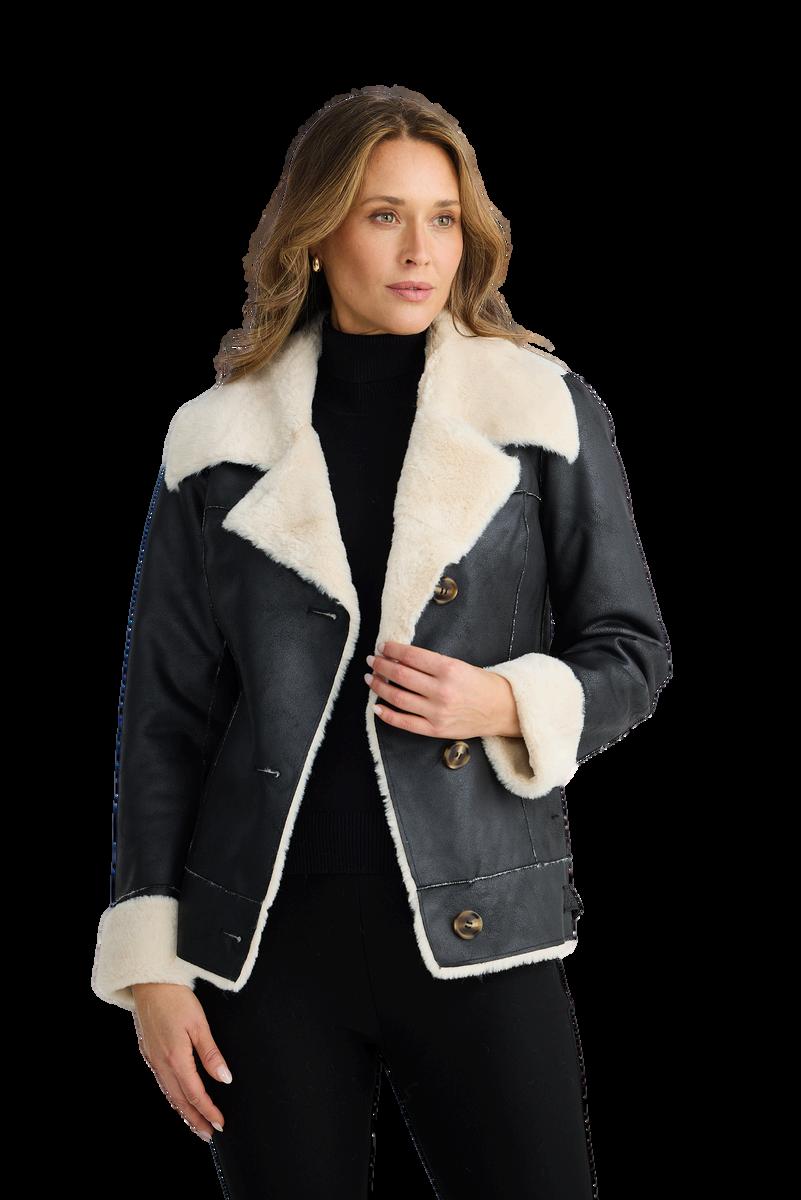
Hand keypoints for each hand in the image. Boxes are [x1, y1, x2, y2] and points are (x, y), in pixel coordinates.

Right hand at [131, 982, 232, 1142]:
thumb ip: (211, 1054)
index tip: (221, 1123)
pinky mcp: (148, 1052)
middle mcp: (161, 1063)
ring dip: (183, 1111)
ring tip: (196, 1123)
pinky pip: (161, 1082)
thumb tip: (225, 1078)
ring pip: (169, 1094)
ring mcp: (152, 1059)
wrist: (149, 982)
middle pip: (180, 1100)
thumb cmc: (176, 998)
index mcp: (175, 1058)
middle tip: (209, 1133)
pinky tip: (179, 1098)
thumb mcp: (199, 1024)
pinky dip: (172, 1096)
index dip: (209, 1110)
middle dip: (195, 1119)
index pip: (195, 1094)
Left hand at [364, 641, 521, 739]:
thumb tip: (400, 659)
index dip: (392, 650)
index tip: (383, 646)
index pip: (411, 656)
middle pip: (400, 675)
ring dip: (379, 686)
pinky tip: (376, 706)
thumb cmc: (481, 685)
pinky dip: (387, 715)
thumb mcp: (460, 665)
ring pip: (397, 697)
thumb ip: (432, 664)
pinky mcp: (435, 729)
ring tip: (371, 678)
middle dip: (381, 665)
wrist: (502, 710)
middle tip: (372, 660)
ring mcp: (436, 712)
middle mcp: (441, 691)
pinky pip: (404, 722)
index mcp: (449, 669)